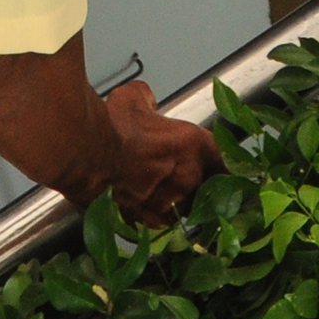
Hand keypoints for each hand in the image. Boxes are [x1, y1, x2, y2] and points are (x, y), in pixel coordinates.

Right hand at [100, 81, 222, 223]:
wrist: (93, 155)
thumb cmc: (116, 126)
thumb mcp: (133, 97)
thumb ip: (146, 99)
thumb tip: (145, 99)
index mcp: (195, 145)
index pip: (224, 161)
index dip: (221, 166)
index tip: (219, 169)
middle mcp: (190, 176)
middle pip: (207, 188)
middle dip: (197, 185)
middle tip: (181, 178)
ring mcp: (172, 201)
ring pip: (184, 208)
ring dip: (177, 203)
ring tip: (161, 194)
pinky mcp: (150, 219)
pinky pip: (159, 221)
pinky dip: (154, 216)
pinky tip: (144, 208)